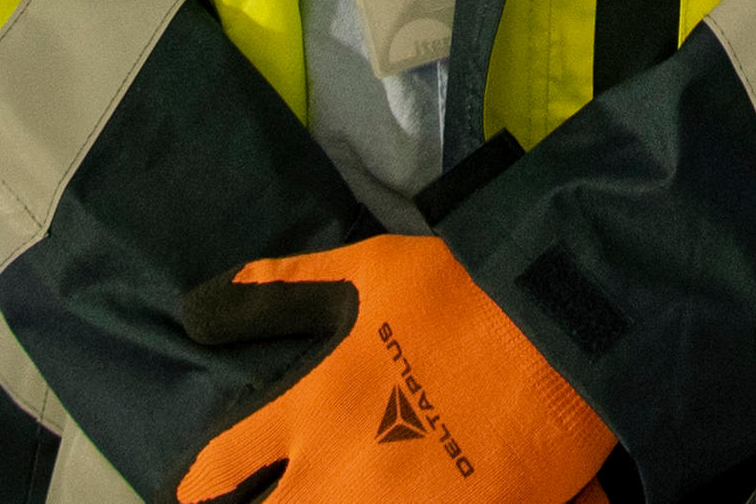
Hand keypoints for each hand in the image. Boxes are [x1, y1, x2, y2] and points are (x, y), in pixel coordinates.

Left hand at [177, 233, 611, 503]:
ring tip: (328, 499)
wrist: (559, 336)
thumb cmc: (459, 297)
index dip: (202, 484)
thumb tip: (196, 308)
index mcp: (310, 412)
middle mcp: (335, 476)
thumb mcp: (365, 274)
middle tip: (261, 502)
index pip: (221, 469)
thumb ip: (283, 292)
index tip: (200, 490)